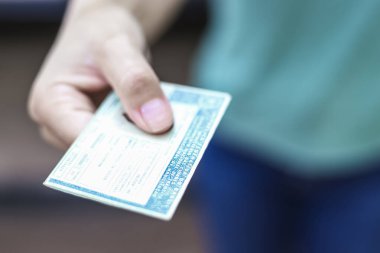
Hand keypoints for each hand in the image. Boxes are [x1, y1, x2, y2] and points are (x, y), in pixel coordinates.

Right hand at [28, 2, 172, 148]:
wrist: (104, 30)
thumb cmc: (101, 32)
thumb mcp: (118, 47)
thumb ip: (135, 81)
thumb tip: (158, 124)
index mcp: (51, 105)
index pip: (84, 143)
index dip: (119, 152)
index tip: (155, 154)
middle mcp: (61, 124)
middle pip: (101, 152)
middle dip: (135, 151)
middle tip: (172, 152)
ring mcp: (82, 129)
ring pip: (117, 149)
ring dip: (144, 144)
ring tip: (173, 138)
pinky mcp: (103, 128)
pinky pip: (127, 138)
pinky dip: (146, 134)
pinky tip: (166, 130)